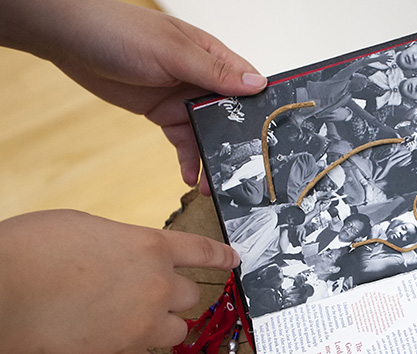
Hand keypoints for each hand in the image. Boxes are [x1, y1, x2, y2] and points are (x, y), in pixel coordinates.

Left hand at [0, 0, 266, 192]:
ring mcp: (183, 98)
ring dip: (212, 159)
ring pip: (208, 135)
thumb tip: (257, 84)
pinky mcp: (163, 114)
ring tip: (212, 186)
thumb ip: (213, 72)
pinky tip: (189, 178)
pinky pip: (183, 142)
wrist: (69, 39)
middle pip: (232, 118)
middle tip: (245, 176)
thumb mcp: (172, 52)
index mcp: (213, 57)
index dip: (262, 113)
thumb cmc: (119, 30)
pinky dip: (187, 161)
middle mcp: (202, 80)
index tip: (272, 142)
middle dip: (239, 147)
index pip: (249, 87)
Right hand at [0, 210, 238, 353]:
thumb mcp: (88, 227)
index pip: (202, 251)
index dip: (222, 256)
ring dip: (159, 326)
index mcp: (151, 247)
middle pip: (191, 296)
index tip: (235, 260)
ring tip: (124, 322)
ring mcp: (145, 325)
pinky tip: (116, 347)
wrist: (1, 291)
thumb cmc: (33, 249)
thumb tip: (132, 257)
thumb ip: (125, 244)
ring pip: (177, 330)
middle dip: (171, 296)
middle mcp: (159, 287)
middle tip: (140, 296)